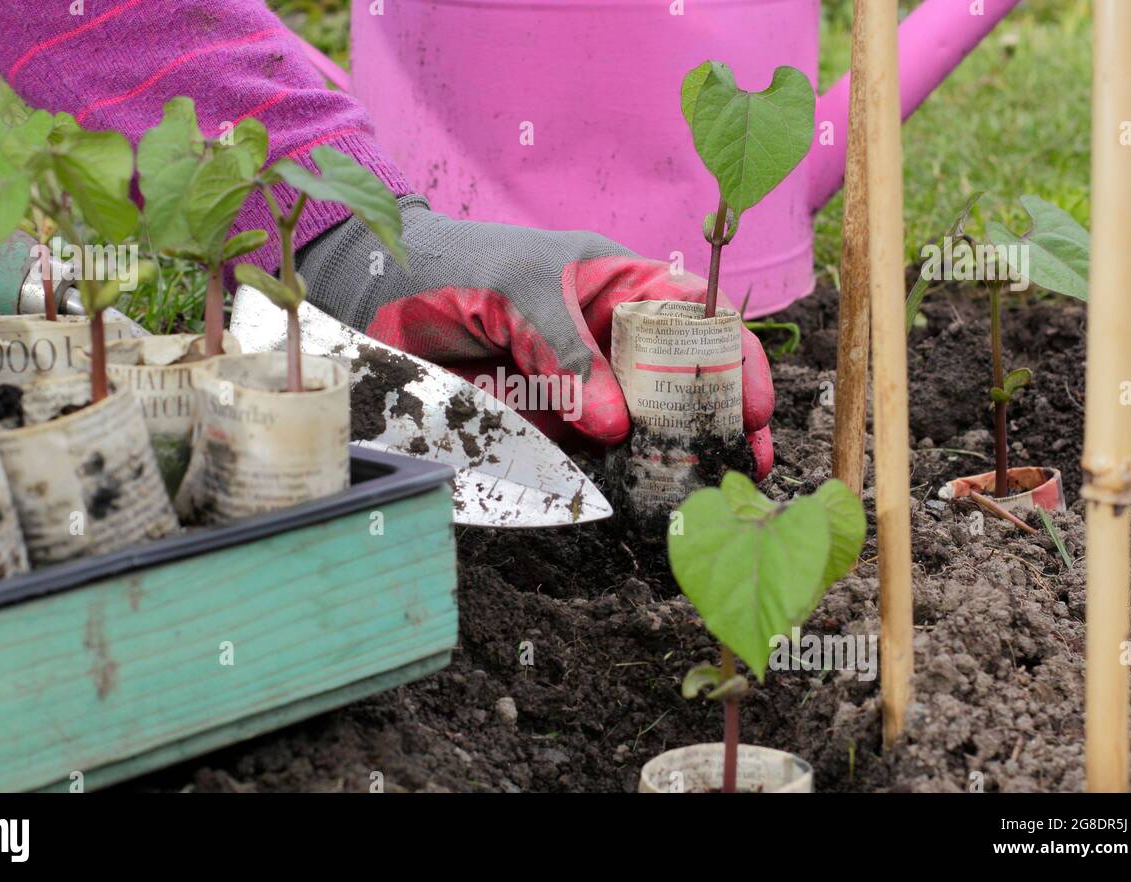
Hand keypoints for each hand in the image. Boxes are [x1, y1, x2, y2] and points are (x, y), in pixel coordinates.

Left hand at [294, 196, 773, 477]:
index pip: (697, 319)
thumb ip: (567, 351)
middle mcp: (609, 338)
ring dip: (674, 458)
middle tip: (745, 465)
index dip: (733, 359)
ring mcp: (581, 384)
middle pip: (681, 382)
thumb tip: (617, 424)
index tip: (753, 405)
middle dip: (718, 421)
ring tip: (707, 492)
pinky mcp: (547, 423)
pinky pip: (589, 454)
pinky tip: (642, 495)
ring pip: (641, 426)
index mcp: (618, 285)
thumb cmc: (454, 265)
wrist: (377, 295)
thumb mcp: (517, 289)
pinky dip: (616, 477)